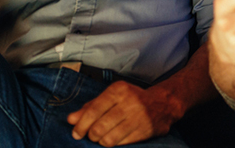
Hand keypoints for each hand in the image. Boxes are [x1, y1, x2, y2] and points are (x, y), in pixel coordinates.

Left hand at [67, 81, 183, 146]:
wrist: (163, 103)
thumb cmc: (132, 99)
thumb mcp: (112, 97)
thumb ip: (90, 107)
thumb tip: (71, 119)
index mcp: (118, 90)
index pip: (93, 110)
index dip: (81, 125)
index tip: (76, 133)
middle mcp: (129, 102)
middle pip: (99, 127)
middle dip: (91, 135)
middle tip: (91, 135)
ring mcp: (139, 117)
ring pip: (108, 139)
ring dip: (101, 141)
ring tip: (103, 138)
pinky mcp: (145, 130)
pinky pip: (121, 143)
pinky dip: (114, 144)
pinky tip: (115, 138)